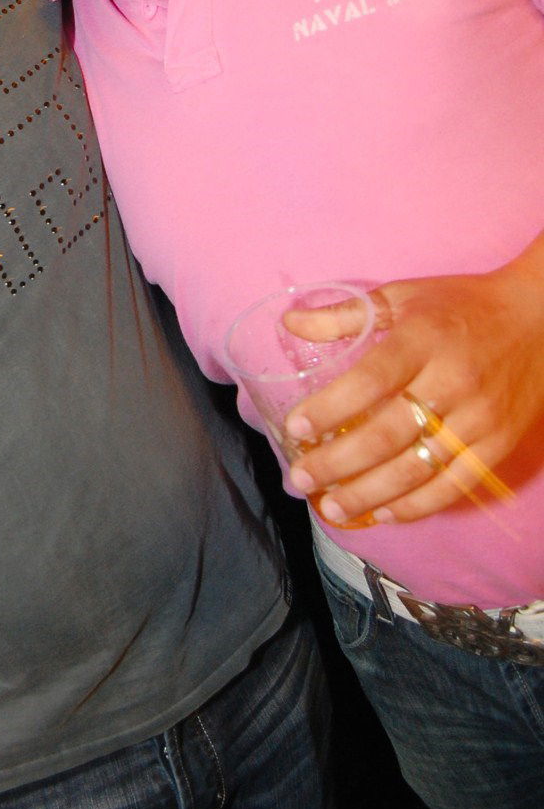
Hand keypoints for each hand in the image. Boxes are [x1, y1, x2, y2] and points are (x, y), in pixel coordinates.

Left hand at [279, 257, 543, 523]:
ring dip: (369, 494)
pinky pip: (454, 484)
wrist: (540, 319)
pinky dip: (418, 505)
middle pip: (386, 433)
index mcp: (422, 339)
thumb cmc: (461, 306)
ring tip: (330, 507)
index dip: (330, 409)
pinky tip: (384, 513)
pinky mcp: (498, 443)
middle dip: (337, 463)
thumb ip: (346, 314)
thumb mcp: (403, 296)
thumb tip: (290, 323)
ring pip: (416, 467)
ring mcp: (478, 417)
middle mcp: (451, 380)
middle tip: (301, 478)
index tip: (296, 430)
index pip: (370, 381)